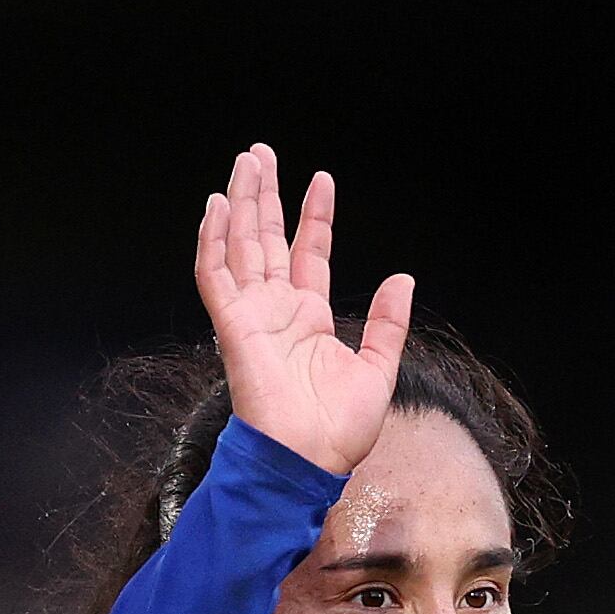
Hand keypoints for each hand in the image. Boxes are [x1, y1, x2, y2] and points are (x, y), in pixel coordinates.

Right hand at [191, 143, 413, 475]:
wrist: (310, 460)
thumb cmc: (339, 432)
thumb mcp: (378, 369)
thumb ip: (387, 323)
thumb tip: (401, 280)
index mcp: (309, 320)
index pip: (307, 254)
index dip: (313, 217)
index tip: (321, 180)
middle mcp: (278, 312)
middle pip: (266, 240)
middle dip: (265, 196)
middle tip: (261, 153)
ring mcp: (253, 317)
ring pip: (240, 247)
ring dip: (240, 203)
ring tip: (245, 162)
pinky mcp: (234, 328)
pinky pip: (215, 277)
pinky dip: (213, 241)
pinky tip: (216, 207)